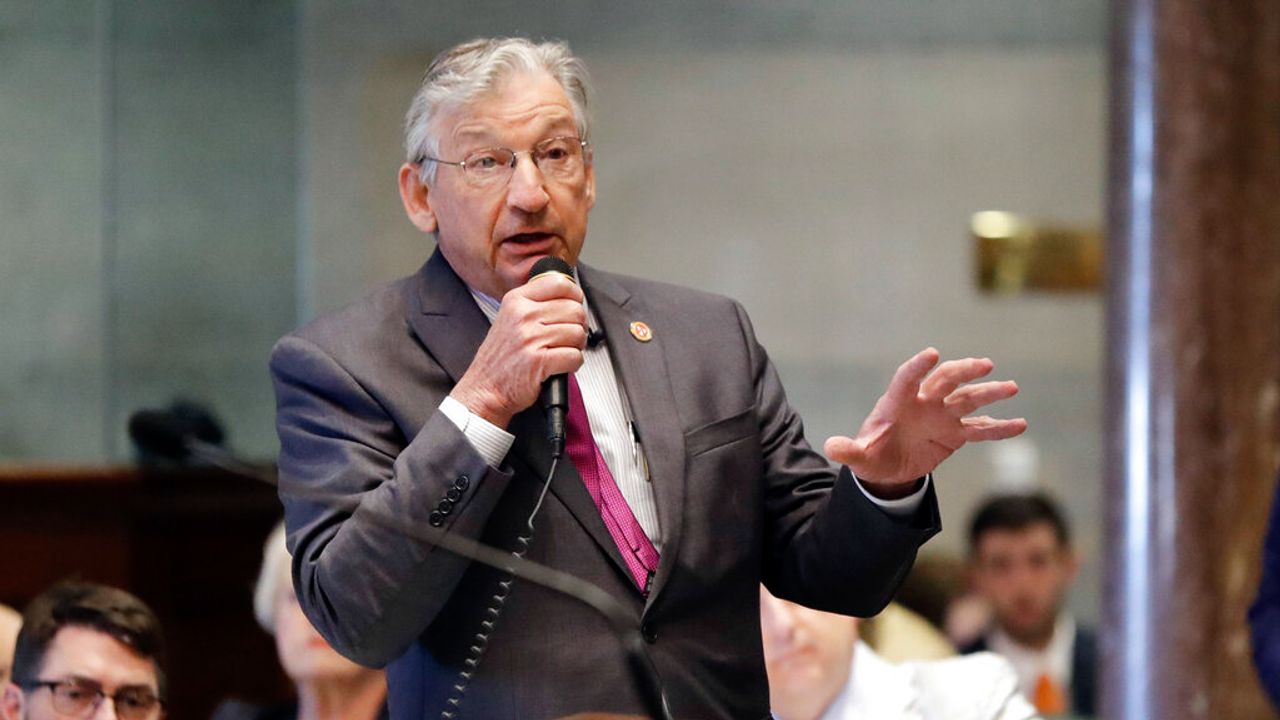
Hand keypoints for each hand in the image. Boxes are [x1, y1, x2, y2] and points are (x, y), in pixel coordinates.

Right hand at [450, 272, 586, 427]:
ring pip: (578, 333)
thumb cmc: (499, 358)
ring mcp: (530, 338)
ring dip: (577, 346)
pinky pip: (575, 356)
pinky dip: (573, 364)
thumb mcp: (509, 318)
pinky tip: (560, 365)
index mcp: (516, 300)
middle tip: (568, 336)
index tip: (574, 306)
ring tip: (562, 351)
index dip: (575, 296)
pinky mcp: (539, 361)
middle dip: (579, 325)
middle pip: (575, 309)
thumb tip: (570, 297)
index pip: (560, 283)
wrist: (484, 389)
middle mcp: (523, 316)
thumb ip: (535, 304)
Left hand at [823, 347, 1026, 495]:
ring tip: (1011, 387)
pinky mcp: (955, 434)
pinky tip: (1020, 424)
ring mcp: (942, 416)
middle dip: (963, 371)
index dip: (918, 366)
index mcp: (897, 402)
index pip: (907, 378)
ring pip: (968, 400)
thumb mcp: (859, 457)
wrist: (888, 468)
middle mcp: (923, 403)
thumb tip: (831, 448)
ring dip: (989, 393)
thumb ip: (848, 451)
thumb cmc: (871, 455)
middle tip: (985, 365)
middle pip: (946, 380)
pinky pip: (980, 429)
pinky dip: (999, 428)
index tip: (931, 354)